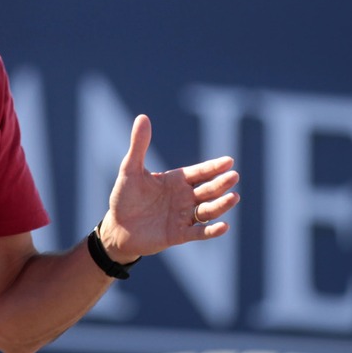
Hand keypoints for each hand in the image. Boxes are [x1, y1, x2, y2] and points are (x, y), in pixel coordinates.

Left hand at [98, 115, 239, 262]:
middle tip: (234, 176)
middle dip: (221, 183)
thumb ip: (139, 145)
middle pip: (208, 190)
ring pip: (208, 210)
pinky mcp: (179, 235)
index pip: (200, 172)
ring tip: (234, 197)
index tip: (229, 161)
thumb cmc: (125, 196)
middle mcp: (184, 197)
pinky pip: (199, 233)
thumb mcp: (130, 169)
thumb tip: (142, 117)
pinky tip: (224, 226)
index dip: (214, 167)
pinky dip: (211, 231)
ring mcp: (183, 216)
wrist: (117, 227)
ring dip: (221, 205)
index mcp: (177, 180)